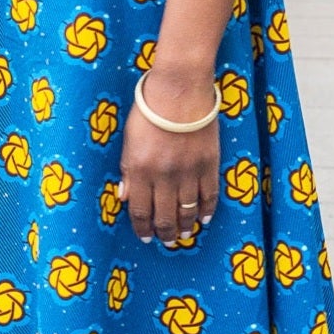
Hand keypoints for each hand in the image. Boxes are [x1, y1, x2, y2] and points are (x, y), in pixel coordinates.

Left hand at [118, 70, 219, 244]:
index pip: (140, 210)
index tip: (145, 237)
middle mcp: (164, 177)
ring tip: (184, 234)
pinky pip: (209, 195)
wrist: (180, 92)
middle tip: (166, 241)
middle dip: (165, 233)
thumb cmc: (149, 111)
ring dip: (185, 226)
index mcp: (141, 171)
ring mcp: (188, 173)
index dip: (142, 228)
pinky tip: (203, 219)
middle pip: (165, 216)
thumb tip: (124, 197)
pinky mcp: (208, 165)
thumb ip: (128, 171)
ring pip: (187, 210)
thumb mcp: (129, 140)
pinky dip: (206, 210)